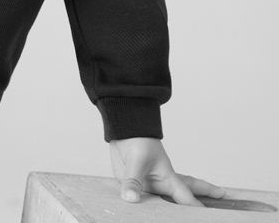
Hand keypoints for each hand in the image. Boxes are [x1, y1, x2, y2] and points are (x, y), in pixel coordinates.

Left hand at [110, 137, 225, 205]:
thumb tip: (130, 199)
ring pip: (166, 202)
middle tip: (220, 200)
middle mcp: (162, 184)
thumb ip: (133, 180)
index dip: (197, 208)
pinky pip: (146, 201)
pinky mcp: (137, 187)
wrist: (123, 130)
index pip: (186, 198)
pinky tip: (155, 212)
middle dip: (202, 198)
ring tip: (192, 213)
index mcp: (168, 177)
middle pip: (186, 196)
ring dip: (175, 209)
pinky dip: (152, 208)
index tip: (210, 218)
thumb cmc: (137, 139)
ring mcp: (150, 186)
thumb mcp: (137, 160)